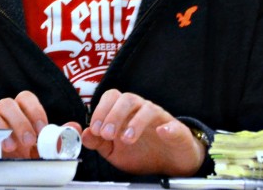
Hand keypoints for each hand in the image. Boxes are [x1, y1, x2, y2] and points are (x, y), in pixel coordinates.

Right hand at [0, 91, 52, 158]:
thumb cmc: (12, 160)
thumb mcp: (37, 153)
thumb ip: (54, 140)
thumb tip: (74, 127)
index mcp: (16, 115)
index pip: (25, 98)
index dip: (34, 110)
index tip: (42, 129)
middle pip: (6, 104)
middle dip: (20, 121)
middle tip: (29, 142)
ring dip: (0, 128)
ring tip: (11, 147)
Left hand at [81, 89, 206, 175]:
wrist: (170, 164)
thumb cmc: (140, 153)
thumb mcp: (114, 151)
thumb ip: (98, 142)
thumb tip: (84, 134)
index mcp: (124, 111)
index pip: (110, 98)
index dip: (100, 111)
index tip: (95, 130)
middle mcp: (141, 109)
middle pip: (126, 99)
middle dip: (114, 115)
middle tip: (108, 134)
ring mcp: (160, 118)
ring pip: (147, 108)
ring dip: (135, 122)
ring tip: (127, 139)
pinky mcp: (178, 131)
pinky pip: (174, 125)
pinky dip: (167, 128)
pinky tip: (161, 133)